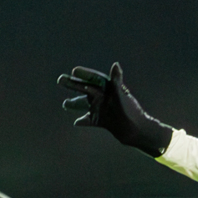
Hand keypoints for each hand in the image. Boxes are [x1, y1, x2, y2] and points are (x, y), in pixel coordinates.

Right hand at [58, 62, 174, 156]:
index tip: (75, 71)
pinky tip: (76, 123)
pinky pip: (89, 120)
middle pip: (86, 89)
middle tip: (60, 80)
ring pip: (85, 104)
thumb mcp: (122, 96)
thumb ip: (116, 81)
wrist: (137, 132)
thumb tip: (116, 65)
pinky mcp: (102, 121)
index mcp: (110, 90)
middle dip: (73, 85)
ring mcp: (102, 109)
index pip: (95, 79)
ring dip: (75, 104)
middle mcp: (105, 98)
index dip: (85, 74)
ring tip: (65, 104)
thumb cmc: (131, 113)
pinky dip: (83, 121)